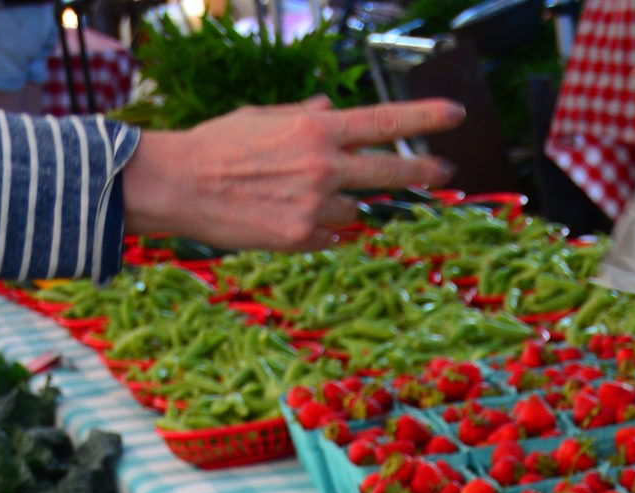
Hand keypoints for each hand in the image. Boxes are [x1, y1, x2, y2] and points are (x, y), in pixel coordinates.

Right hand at [124, 95, 465, 252]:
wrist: (180, 184)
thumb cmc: (218, 145)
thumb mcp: (264, 117)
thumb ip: (304, 117)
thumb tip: (331, 110)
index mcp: (316, 129)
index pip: (384, 121)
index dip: (424, 117)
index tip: (455, 115)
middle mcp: (323, 167)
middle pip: (389, 170)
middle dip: (422, 171)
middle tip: (446, 173)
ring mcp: (314, 207)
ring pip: (352, 212)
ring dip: (340, 206)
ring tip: (297, 196)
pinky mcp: (300, 239)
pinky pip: (328, 237)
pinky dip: (318, 229)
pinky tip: (285, 217)